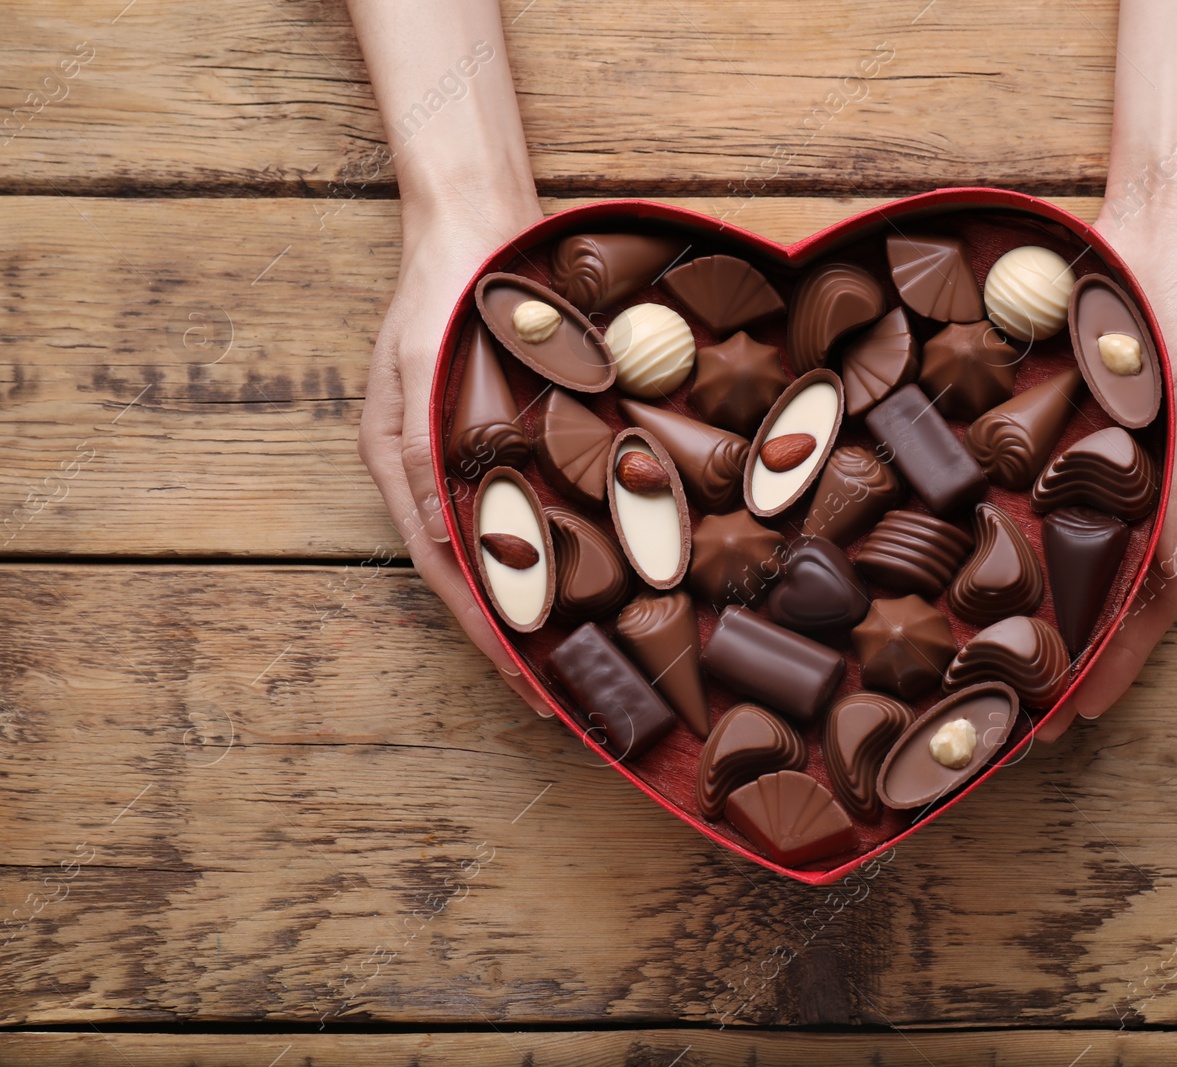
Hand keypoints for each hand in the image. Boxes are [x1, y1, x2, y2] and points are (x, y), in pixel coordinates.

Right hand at [357, 195, 555, 714]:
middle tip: (556, 700)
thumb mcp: (419, 367)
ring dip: (530, 611)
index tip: (525, 685)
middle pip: (472, 580)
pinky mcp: (495, 442)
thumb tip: (441, 541)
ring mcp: (462, 460)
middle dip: (511, 643)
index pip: (448, 575)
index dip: (488, 635)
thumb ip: (422, 455)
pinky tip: (578, 585)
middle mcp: (430, 475)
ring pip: (499, 556)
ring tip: (569, 663)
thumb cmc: (440, 291)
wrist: (470, 226)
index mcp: (400, 465)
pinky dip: (545, 558)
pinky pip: (521, 513)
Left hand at [1037, 220, 1176, 739]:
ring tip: (993, 668)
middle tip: (1019, 717)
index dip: (1116, 663)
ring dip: (1038, 617)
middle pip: (1104, 595)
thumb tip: (1169, 577)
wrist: (1161, 233)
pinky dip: (1017, 549)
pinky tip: (980, 575)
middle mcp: (1138, 494)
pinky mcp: (1064, 435)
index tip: (1078, 716)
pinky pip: (1040, 505)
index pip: (1150, 604)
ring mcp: (1100, 468)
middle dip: (1069, 659)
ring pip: (1068, 560)